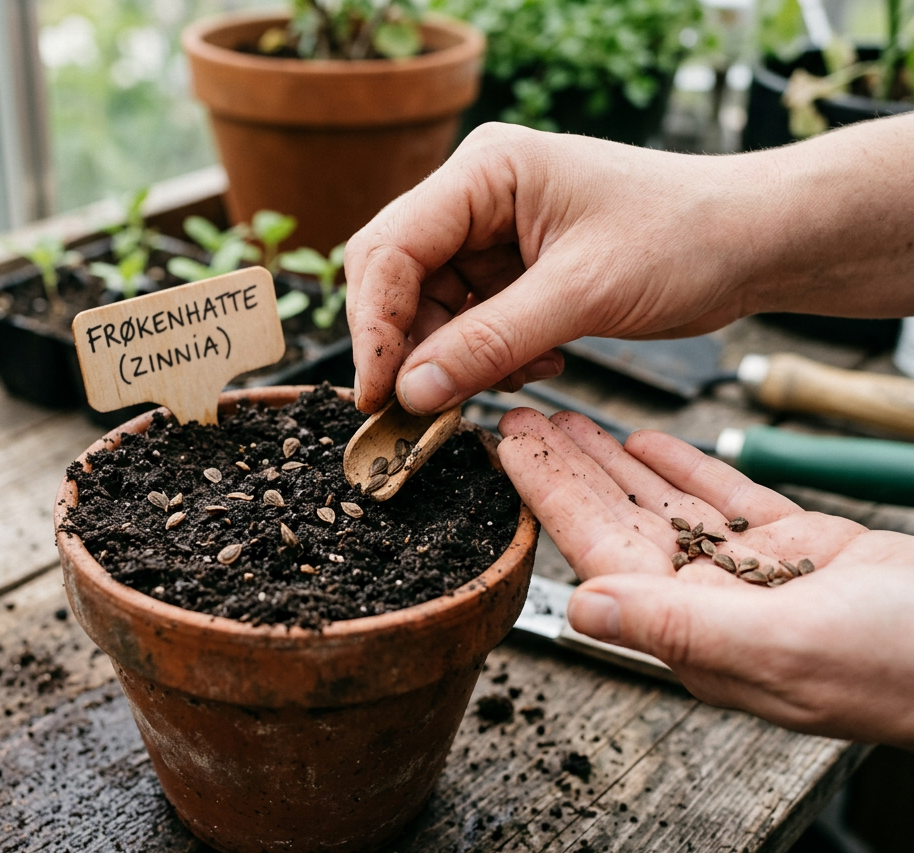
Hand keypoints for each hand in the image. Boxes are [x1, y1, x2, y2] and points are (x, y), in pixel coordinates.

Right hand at [345, 117, 913, 415]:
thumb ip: (489, 342)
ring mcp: (491, 232)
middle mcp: (476, 195)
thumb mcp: (582, 294)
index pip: (392, 248)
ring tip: (511, 379)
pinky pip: (468, 322)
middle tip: (420, 409)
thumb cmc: (682, 238)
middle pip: (397, 278)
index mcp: (485, 171)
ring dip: (455, 358)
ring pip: (429, 308)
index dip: (374, 325)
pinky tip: (535, 366)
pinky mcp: (511, 269)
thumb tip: (410, 392)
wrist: (750, 242)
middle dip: (407, 346)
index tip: (378, 395)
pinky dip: (487, 356)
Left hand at [497, 407, 913, 749]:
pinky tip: (650, 443)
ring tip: (569, 419)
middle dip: (567, 467)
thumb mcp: (784, 648)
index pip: (597, 549)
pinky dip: (686, 468)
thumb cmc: (904, 667)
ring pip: (664, 504)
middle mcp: (713, 603)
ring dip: (614, 461)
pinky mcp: (803, 549)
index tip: (507, 444)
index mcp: (695, 628)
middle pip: (618, 519)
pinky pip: (725, 500)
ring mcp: (757, 574)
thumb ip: (676, 629)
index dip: (548, 493)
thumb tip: (581, 609)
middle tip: (520, 415)